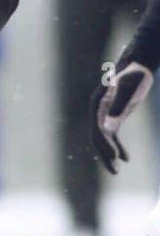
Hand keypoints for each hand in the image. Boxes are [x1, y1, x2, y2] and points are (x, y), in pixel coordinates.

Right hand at [90, 58, 154, 173]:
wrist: (138, 64)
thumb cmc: (135, 74)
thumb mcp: (129, 89)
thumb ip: (119, 105)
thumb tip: (109, 126)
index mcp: (98, 105)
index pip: (97, 129)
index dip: (105, 144)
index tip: (115, 157)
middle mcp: (98, 111)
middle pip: (98, 137)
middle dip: (105, 155)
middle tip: (115, 171)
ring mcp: (105, 114)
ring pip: (104, 139)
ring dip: (110, 154)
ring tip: (117, 170)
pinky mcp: (114, 116)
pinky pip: (113, 135)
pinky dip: (118, 146)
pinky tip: (126, 158)